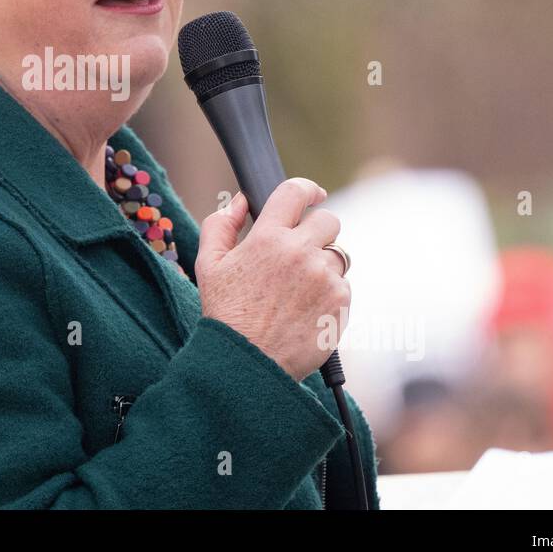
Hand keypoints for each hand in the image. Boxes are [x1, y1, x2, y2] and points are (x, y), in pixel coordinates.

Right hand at [195, 178, 349, 381]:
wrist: (249, 363)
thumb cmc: (226, 313)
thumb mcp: (208, 264)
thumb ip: (221, 224)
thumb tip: (239, 201)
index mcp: (268, 237)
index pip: (296, 192)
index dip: (307, 189)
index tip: (312, 194)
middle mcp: (300, 252)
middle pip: (328, 220)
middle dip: (317, 231)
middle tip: (300, 251)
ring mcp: (324, 277)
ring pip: (338, 255)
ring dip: (322, 265)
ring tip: (297, 290)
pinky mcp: (341, 302)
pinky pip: (343, 285)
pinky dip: (330, 293)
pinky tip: (306, 309)